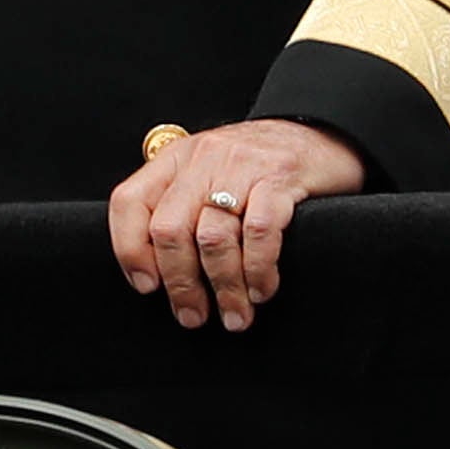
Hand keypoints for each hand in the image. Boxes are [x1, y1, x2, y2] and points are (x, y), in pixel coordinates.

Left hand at [110, 118, 365, 330]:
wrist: (320, 132)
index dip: (129, 250)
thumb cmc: (257, 166)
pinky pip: (260, 232)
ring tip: (235, 314)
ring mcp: (241, 167)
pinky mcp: (281, 178)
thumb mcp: (205, 173)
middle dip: (180, 283)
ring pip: (213, 238)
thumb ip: (178, 205)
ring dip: (224, 287)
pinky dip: (258, 270)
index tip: (146, 287)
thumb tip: (154, 271)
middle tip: (193, 316)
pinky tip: (261, 290)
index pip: (128, 203)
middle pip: (169, 230)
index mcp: (174, 160)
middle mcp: (201, 160)